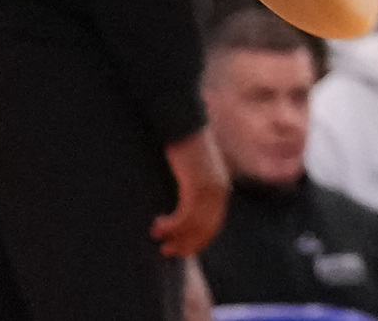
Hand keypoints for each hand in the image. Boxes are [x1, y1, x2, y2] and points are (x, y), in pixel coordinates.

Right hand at [158, 129, 229, 258]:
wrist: (185, 126)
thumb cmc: (184, 149)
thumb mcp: (192, 173)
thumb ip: (190, 190)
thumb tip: (179, 209)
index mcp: (221, 189)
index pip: (214, 225)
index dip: (197, 241)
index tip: (180, 251)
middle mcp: (220, 191)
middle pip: (206, 229)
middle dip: (186, 244)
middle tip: (166, 251)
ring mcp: (210, 189)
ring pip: (194, 225)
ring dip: (175, 236)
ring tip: (156, 236)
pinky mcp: (197, 185)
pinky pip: (185, 215)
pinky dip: (171, 225)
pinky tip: (156, 224)